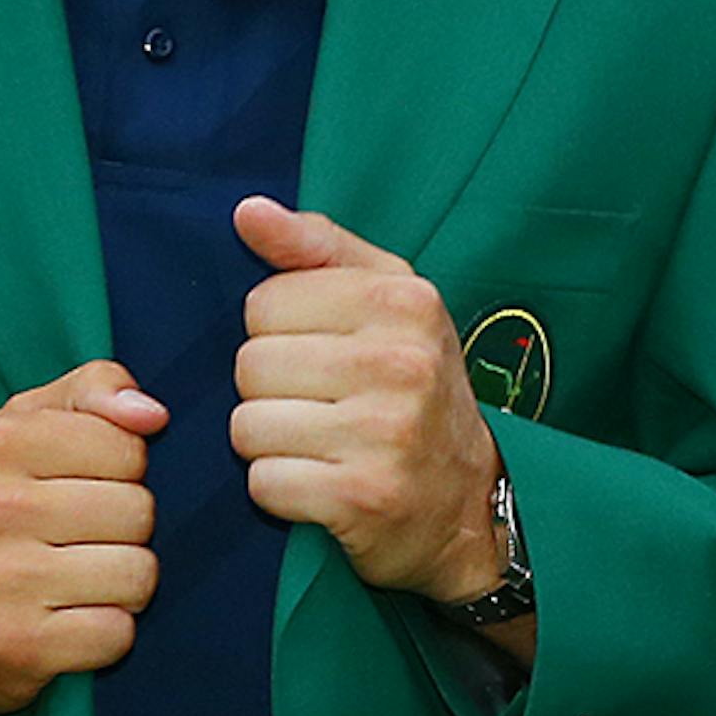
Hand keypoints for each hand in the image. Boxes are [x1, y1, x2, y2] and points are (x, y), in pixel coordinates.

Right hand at [0, 361, 167, 715]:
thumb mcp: (20, 430)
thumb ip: (91, 392)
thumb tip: (152, 415)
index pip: (126, 446)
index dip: (120, 471)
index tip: (80, 488)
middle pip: (138, 510)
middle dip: (124, 531)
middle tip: (77, 543)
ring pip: (139, 573)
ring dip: (122, 586)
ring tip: (77, 583)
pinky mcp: (18, 647)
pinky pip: (119, 633)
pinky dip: (106, 634)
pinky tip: (67, 624)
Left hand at [229, 197, 508, 612]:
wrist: (468, 504)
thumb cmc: (412, 387)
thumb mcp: (385, 299)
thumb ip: (314, 247)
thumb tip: (247, 211)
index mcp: (404, 301)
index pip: (264, 302)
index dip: (276, 333)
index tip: (319, 353)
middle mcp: (401, 362)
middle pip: (250, 364)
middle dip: (269, 391)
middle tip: (318, 407)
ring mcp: (385, 433)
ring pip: (248, 426)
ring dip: (268, 443)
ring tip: (318, 444)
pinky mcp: (363, 497)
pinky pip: (264, 483)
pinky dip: (280, 490)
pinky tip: (321, 484)